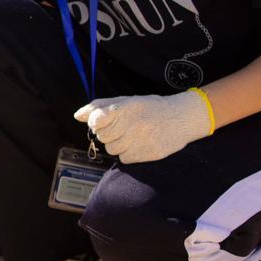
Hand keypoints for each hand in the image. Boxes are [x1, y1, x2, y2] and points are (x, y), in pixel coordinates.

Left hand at [74, 91, 212, 163]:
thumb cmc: (150, 108)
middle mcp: (132, 124)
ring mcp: (140, 140)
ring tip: (133, 135)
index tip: (103, 121)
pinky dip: (129, 153)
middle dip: (109, 133)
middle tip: (124, 128)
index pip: (97, 120)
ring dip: (119, 144)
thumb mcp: (126, 101)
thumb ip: (99, 107)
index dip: (97, 122)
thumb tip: (78, 116)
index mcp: (125, 108)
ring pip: (112, 149)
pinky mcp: (148, 154)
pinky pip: (124, 159)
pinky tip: (140, 144)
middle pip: (103, 137)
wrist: (183, 117)